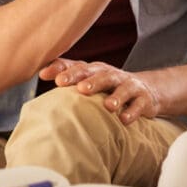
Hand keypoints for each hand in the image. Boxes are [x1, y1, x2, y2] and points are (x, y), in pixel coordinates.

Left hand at [39, 58, 162, 124]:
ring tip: (108, 106)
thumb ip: (68, 73)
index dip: (67, 71)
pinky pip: (139, 105)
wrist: (146, 90)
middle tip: (80, 89)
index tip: (53, 78)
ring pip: (123, 88)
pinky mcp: (144, 99)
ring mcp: (129, 86)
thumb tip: (41, 72)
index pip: (79, 66)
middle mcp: (112, 75)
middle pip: (101, 75)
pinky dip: (132, 112)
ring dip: (116, 96)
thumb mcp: (90, 77)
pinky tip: (125, 120)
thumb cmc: (108, 85)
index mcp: (95, 70)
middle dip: (91, 81)